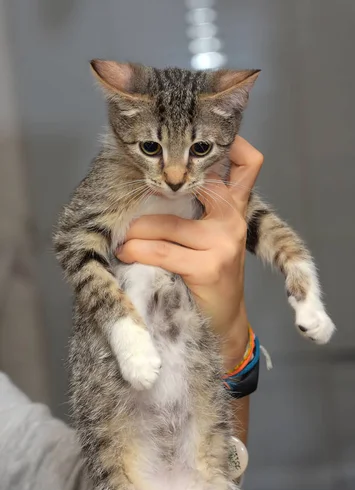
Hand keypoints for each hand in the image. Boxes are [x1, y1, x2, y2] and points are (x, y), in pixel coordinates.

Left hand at [117, 136, 262, 370]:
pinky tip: (126, 254)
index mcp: (236, 208)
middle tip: (127, 199)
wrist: (223, 324)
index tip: (192, 147)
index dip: (229, 145)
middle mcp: (234, 219)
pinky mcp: (210, 265)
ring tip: (122, 240)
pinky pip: (160, 250)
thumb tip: (157, 182)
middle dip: (154, 189)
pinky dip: (136, 250)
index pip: (247, 162)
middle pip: (195, 183)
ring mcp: (224, 241)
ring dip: (134, 231)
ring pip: (165, 223)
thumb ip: (196, 209)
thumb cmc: (209, 278)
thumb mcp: (210, 238)